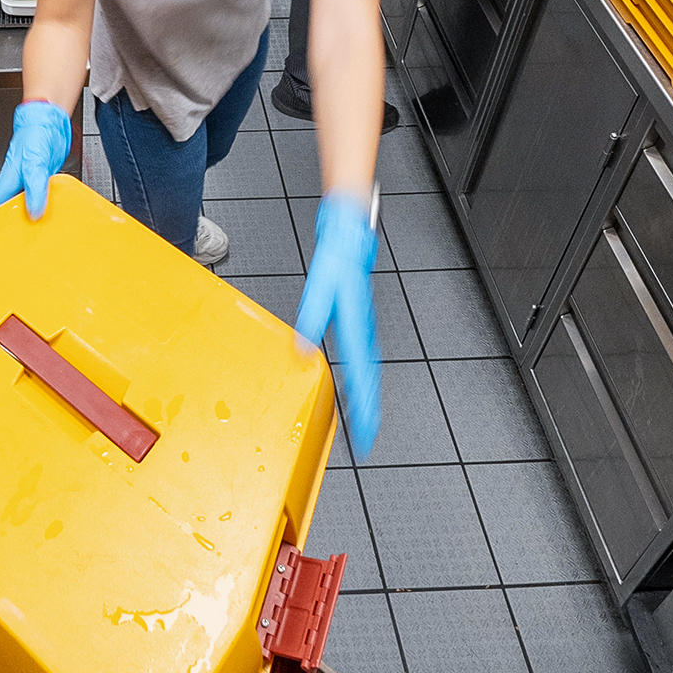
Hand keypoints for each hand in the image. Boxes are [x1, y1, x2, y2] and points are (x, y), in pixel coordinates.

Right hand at [0, 101, 74, 226]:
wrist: (49, 123)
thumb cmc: (35, 136)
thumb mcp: (35, 163)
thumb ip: (35, 188)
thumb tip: (34, 212)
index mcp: (7, 185)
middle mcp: (14, 188)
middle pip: (1, 215)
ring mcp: (26, 187)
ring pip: (19, 212)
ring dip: (18, 226)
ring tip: (14, 243)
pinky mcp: (40, 186)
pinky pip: (35, 204)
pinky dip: (36, 214)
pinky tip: (41, 222)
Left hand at [293, 190, 379, 458]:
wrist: (349, 237)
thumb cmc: (338, 258)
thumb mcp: (320, 287)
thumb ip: (312, 317)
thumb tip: (303, 349)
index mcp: (356, 325)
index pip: (362, 372)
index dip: (363, 403)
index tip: (365, 427)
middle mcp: (364, 329)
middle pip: (369, 377)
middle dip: (369, 408)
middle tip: (367, 435)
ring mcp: (364, 327)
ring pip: (369, 369)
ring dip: (368, 395)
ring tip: (365, 419)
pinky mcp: (359, 322)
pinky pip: (364, 357)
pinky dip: (364, 377)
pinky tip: (358, 385)